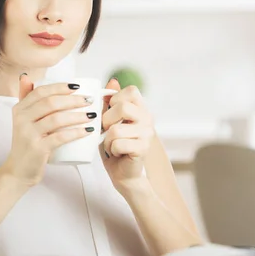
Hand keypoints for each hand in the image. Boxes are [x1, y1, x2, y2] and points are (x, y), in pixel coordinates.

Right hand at [1, 74, 94, 187]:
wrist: (18, 171)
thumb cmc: (26, 144)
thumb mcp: (22, 120)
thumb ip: (25, 99)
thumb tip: (27, 76)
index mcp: (19, 109)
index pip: (41, 91)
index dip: (60, 87)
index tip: (77, 87)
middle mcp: (21, 119)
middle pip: (51, 103)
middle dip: (73, 100)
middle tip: (89, 101)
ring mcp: (28, 134)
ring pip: (57, 119)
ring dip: (78, 115)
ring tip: (92, 115)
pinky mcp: (37, 148)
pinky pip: (60, 137)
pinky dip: (76, 133)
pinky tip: (88, 130)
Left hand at [99, 78, 155, 192]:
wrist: (123, 174)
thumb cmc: (114, 146)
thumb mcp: (109, 121)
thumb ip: (110, 102)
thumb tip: (113, 81)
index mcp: (141, 108)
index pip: (131, 91)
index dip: (115, 100)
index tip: (111, 114)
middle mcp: (147, 118)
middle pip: (122, 106)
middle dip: (107, 120)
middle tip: (108, 131)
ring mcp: (147, 133)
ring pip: (116, 129)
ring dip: (107, 139)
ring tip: (112, 145)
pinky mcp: (143, 148)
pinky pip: (117, 143)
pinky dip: (111, 150)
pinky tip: (116, 153)